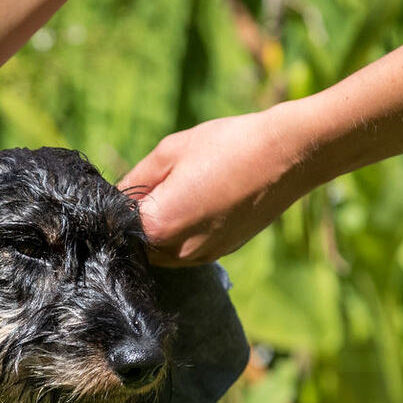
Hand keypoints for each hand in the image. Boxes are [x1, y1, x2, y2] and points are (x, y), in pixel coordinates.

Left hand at [121, 107, 318, 265]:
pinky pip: (187, 249)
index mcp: (158, 225)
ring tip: (182, 191)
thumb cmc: (227, 146)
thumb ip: (135, 179)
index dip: (118, 203)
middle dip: (138, 219)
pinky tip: (200, 202)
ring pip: (162, 250)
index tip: (130, 184)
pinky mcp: (221, 253)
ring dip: (161, 228)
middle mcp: (177, 251)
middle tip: (157, 185)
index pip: (118, 223)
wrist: (287, 155)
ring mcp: (201, 256)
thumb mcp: (169, 152)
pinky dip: (184, 232)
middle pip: (137, 242)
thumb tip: (115, 195)